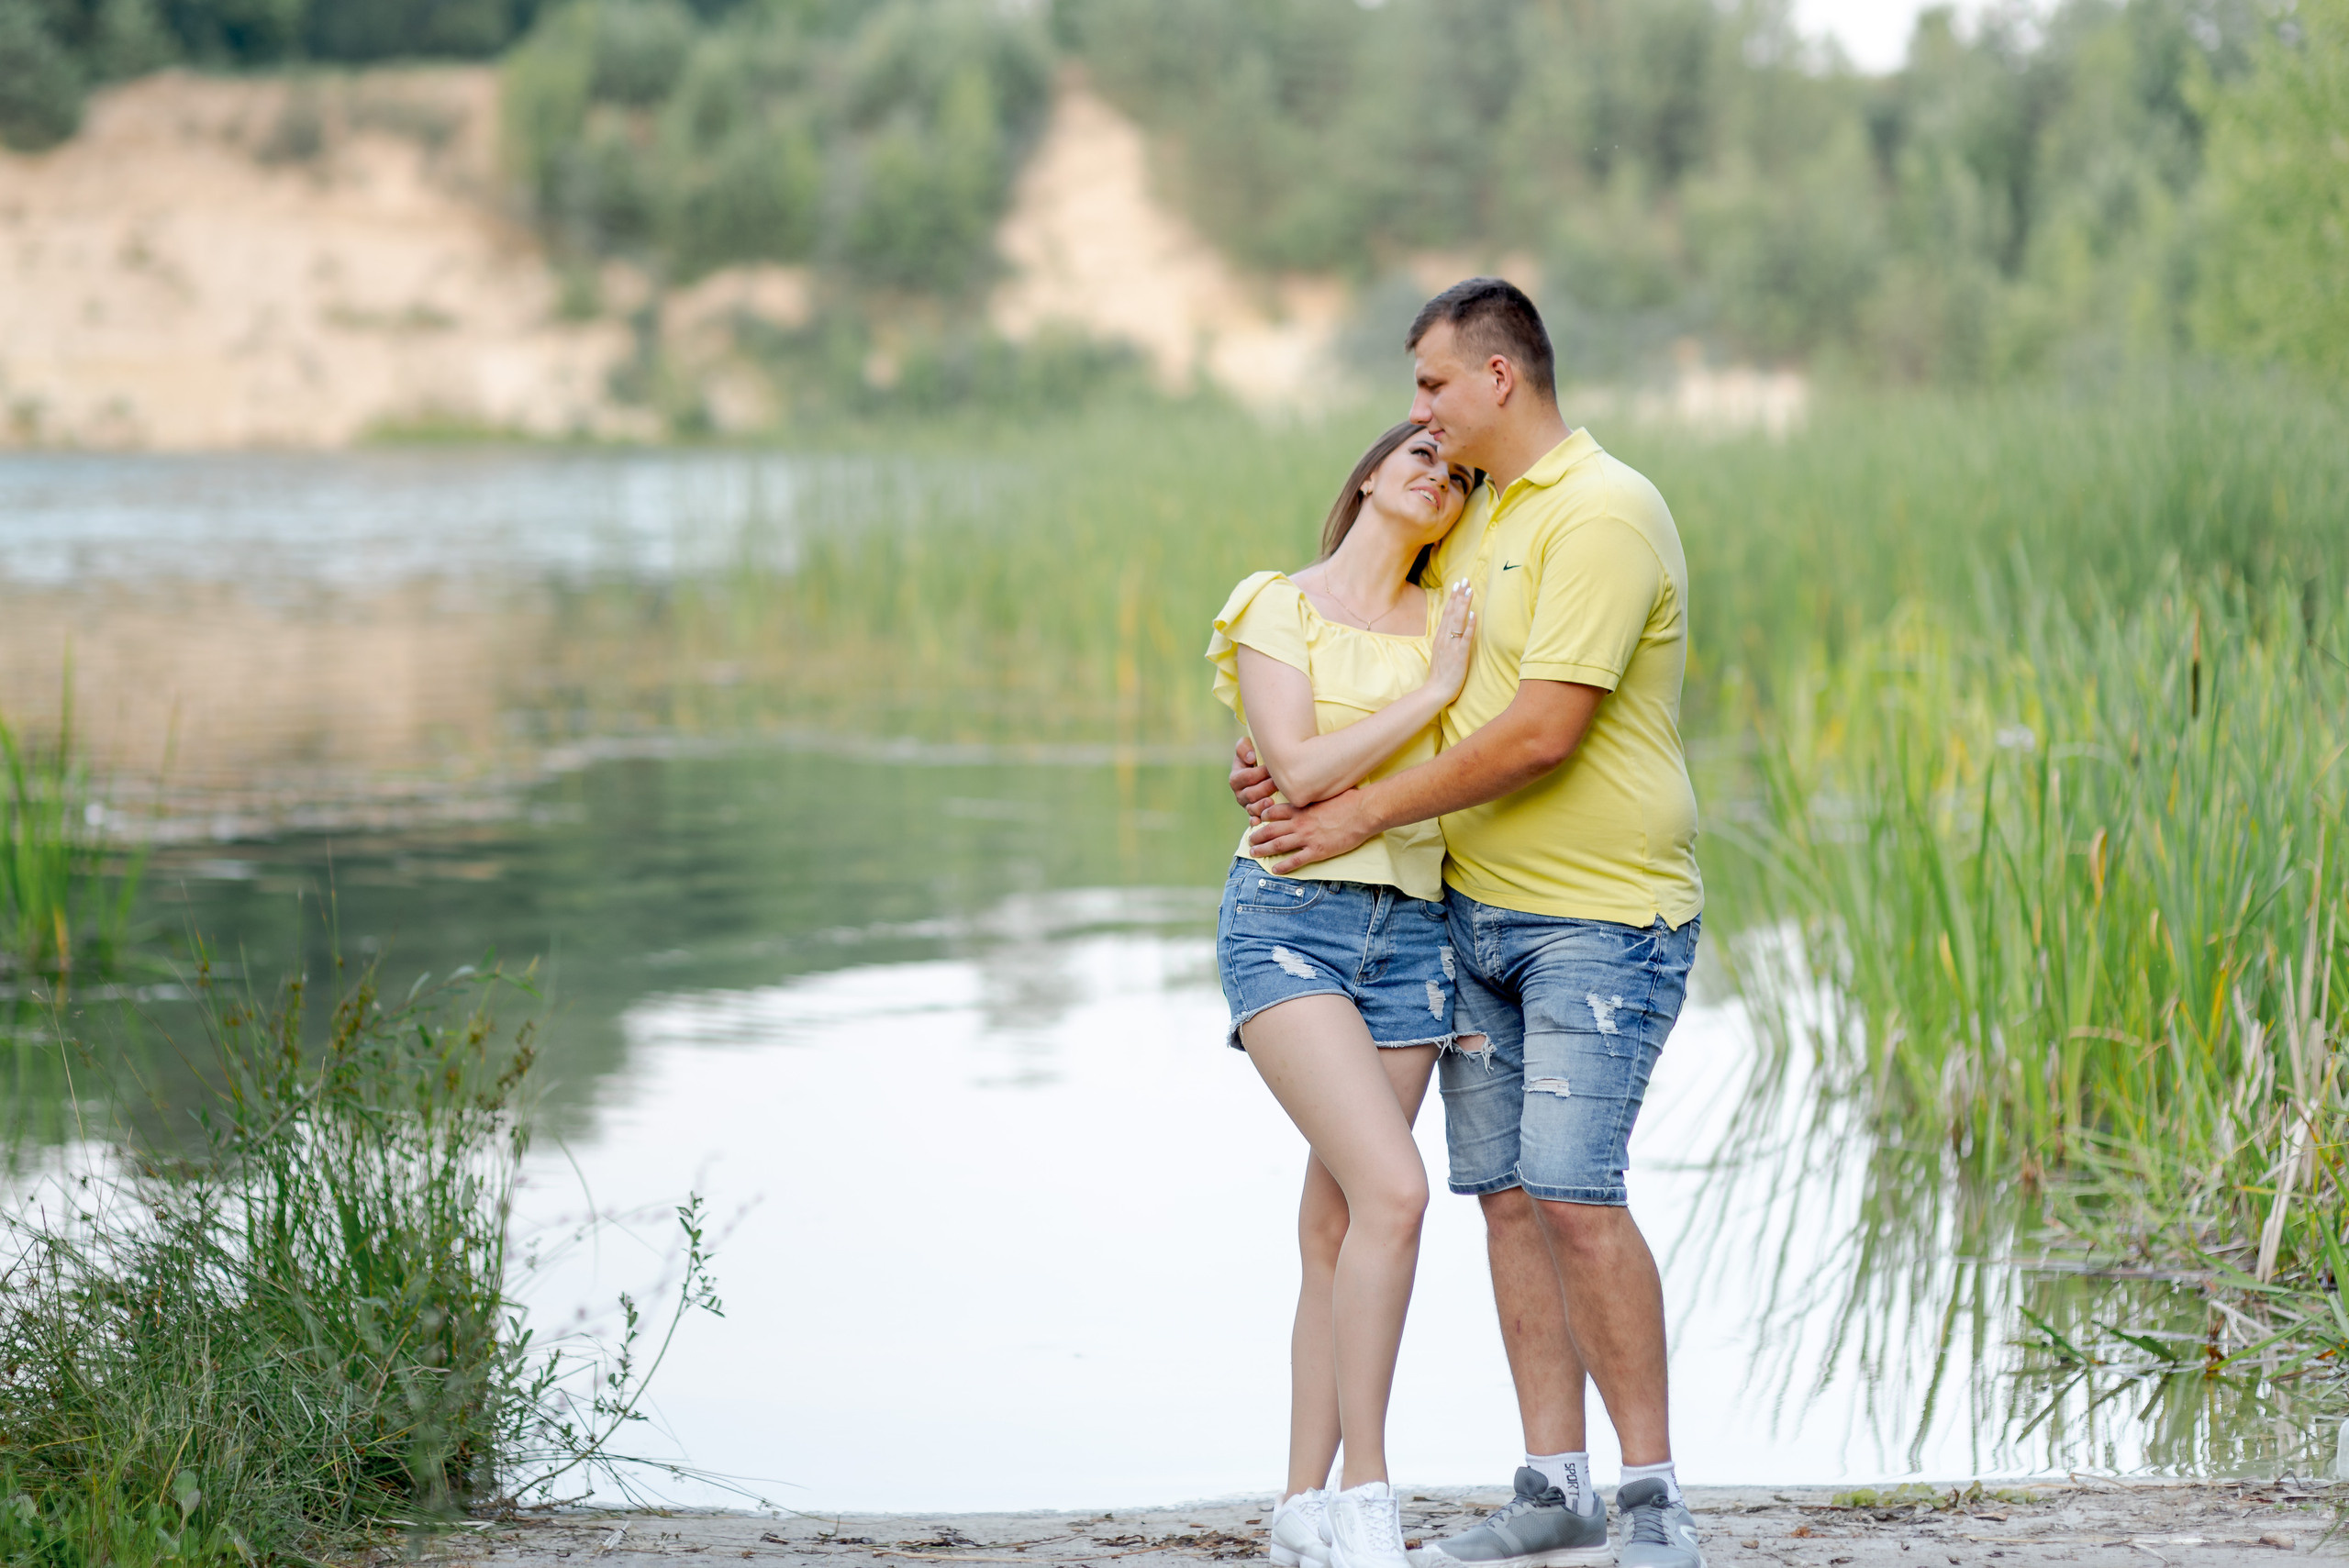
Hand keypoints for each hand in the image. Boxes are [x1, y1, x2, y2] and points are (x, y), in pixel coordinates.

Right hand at [1229, 736, 1275, 818]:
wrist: (1265, 771)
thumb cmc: (1255, 756)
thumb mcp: (1246, 747)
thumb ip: (1243, 747)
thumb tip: (1250, 758)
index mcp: (1236, 778)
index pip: (1246, 777)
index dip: (1258, 773)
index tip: (1271, 768)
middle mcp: (1239, 793)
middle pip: (1250, 794)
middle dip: (1264, 788)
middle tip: (1278, 783)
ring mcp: (1247, 805)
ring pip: (1252, 808)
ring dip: (1261, 806)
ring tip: (1272, 801)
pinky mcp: (1255, 814)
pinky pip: (1253, 820)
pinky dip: (1255, 821)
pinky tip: (1260, 821)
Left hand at [1247, 792, 1378, 873]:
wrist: (1363, 812)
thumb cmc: (1349, 800)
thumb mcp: (1326, 792)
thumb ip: (1314, 795)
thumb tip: (1312, 788)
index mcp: (1302, 808)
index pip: (1275, 811)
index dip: (1263, 816)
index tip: (1258, 819)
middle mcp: (1300, 823)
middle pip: (1271, 830)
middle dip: (1257, 836)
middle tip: (1249, 841)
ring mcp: (1307, 837)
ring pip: (1278, 845)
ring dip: (1264, 850)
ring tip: (1254, 853)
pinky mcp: (1317, 851)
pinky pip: (1295, 860)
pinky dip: (1283, 866)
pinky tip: (1275, 869)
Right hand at [1426, 578, 1476, 701]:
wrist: (1436, 691)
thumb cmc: (1441, 675)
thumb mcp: (1441, 653)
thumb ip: (1446, 640)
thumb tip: (1451, 630)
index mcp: (1440, 637)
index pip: (1447, 613)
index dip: (1453, 598)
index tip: (1458, 585)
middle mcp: (1444, 638)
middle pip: (1452, 612)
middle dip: (1459, 595)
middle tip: (1464, 579)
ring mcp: (1451, 646)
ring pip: (1457, 621)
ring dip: (1463, 605)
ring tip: (1469, 590)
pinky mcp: (1459, 655)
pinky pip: (1465, 638)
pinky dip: (1469, 626)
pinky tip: (1473, 614)